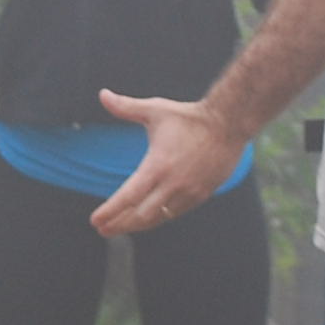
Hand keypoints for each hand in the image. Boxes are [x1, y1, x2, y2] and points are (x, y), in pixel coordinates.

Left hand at [90, 89, 242, 236]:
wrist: (229, 124)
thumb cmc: (189, 116)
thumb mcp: (155, 109)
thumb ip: (126, 107)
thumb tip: (102, 94)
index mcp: (158, 165)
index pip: (129, 196)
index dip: (110, 211)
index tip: (95, 220)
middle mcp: (173, 184)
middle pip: (141, 215)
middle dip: (119, 224)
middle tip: (101, 229)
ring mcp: (189, 192)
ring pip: (159, 217)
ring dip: (137, 225)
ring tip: (119, 227)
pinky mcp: (202, 194)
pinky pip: (176, 212)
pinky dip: (158, 217)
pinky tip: (147, 218)